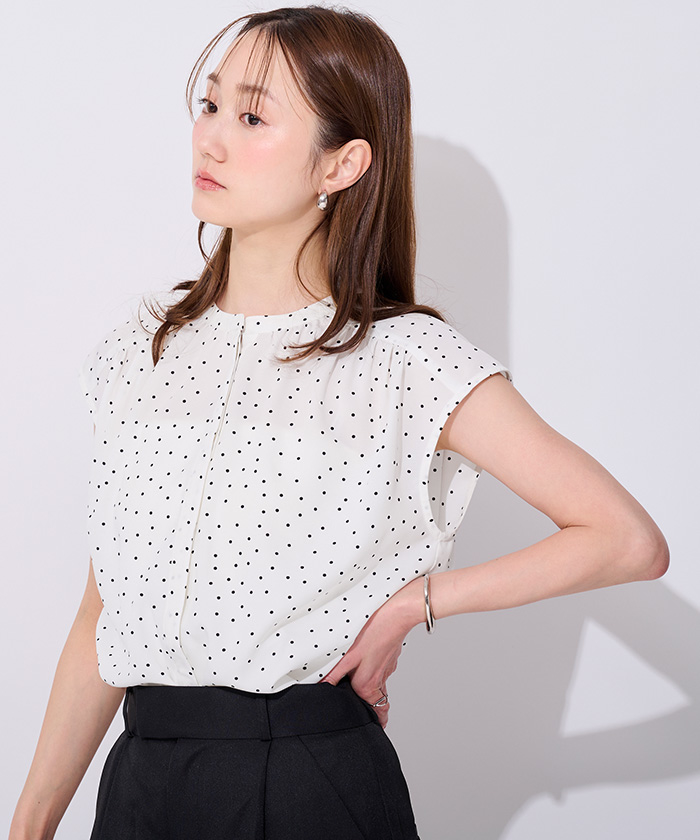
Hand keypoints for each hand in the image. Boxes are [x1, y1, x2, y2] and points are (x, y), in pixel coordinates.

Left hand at [317, 576, 423, 727]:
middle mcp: (380, 679)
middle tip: (369, 718)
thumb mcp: (348, 653)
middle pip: (378, 703)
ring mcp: (387, 667)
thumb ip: (336, 673)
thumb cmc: (374, 631)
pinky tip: (368, 664)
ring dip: (375, 693)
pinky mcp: (390, 656)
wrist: (397, 613)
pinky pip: (383, 671)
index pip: (373, 712)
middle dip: (375, 712)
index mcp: (368, 684)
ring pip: (381, 687)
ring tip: (364, 694)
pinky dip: (377, 674)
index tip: (370, 728)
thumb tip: (324, 687)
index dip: (373, 722)